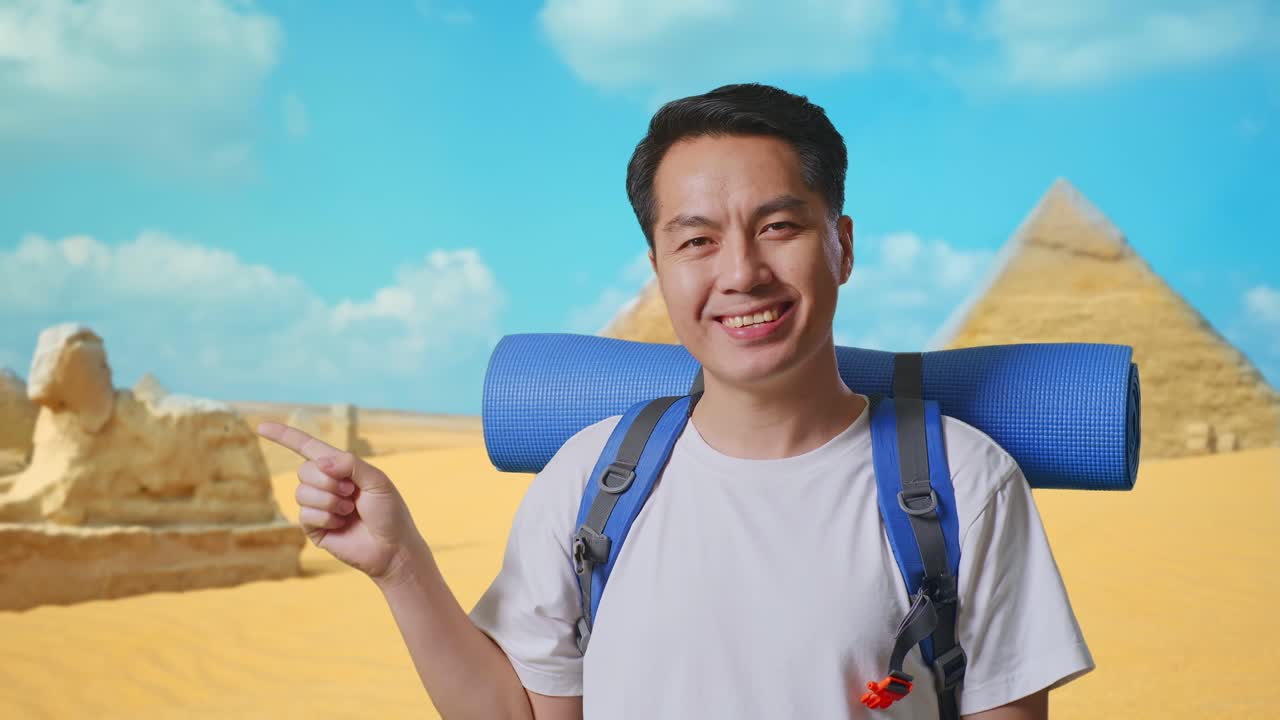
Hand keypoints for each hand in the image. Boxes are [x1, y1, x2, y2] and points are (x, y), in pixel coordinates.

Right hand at [257, 422, 420, 581]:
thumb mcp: (377, 480)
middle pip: (304, 470)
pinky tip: (342, 524)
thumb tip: (319, 462)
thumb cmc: (390, 512)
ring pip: (302, 492)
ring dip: (329, 501)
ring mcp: (318, 506)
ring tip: (349, 510)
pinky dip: (327, 517)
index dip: (285, 436)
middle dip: (328, 481)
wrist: (392, 548)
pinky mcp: (313, 528)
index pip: (307, 448)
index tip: (261, 427)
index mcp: (340, 467)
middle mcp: (325, 485)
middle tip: (351, 492)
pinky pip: (305, 514)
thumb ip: (350, 464)